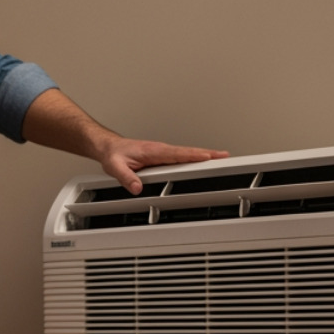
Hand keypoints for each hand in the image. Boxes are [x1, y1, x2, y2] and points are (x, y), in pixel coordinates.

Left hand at [18, 89, 227, 194]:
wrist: (107, 147)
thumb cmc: (112, 154)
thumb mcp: (115, 167)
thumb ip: (126, 177)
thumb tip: (136, 187)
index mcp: (154, 151)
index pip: (180, 154)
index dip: (196, 155)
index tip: (211, 157)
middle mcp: (161, 150)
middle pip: (190, 153)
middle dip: (209, 154)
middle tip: (226, 157)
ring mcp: (163, 154)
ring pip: (187, 155)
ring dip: (204, 157)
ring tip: (221, 161)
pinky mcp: (162, 158)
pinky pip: (181, 158)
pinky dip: (194, 160)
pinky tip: (202, 165)